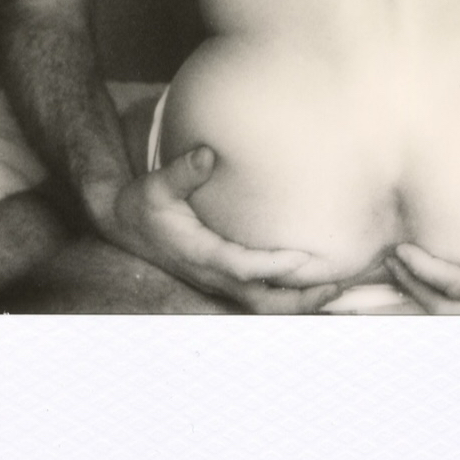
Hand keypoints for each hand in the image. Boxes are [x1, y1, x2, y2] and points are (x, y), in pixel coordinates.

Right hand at [89, 146, 341, 313]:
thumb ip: (182, 171)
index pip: (242, 267)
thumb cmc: (144, 205)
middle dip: (297, 300)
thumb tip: (207, 154)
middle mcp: (212, 275)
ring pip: (261, 305)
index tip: (304, 259)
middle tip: (335, 288)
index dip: (273, 266)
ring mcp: (217, 282)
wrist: (124, 226)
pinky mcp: (222, 280)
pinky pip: (258, 297)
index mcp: (200, 254)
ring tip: (335, 292)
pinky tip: (311, 290)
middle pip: (259, 301)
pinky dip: (286, 298)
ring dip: (298, 304)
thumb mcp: (157, 185)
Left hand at [385, 182, 459, 314]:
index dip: (425, 272)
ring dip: (412, 308)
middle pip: (443, 311)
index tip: (400, 251)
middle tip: (382, 267)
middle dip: (407, 293)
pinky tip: (408, 301)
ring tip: (376, 295)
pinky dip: (429, 310)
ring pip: (448, 321)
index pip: (459, 286)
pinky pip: (459, 317)